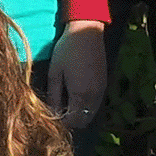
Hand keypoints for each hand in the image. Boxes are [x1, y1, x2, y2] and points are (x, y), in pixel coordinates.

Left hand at [39, 22, 109, 136]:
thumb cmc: (66, 50)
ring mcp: (101, 90)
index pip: (72, 121)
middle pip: (83, 121)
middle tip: (58, 111)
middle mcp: (94, 96)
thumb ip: (53, 96)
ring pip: (91, 113)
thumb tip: (51, 113)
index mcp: (80, 94)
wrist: (86, 32)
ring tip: (66, 103)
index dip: (61, 123)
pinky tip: (76, 95)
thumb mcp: (54, 72)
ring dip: (79, 113)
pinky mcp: (104, 84)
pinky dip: (86, 106)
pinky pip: (96, 104)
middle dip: (71, 121)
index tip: (51, 117)